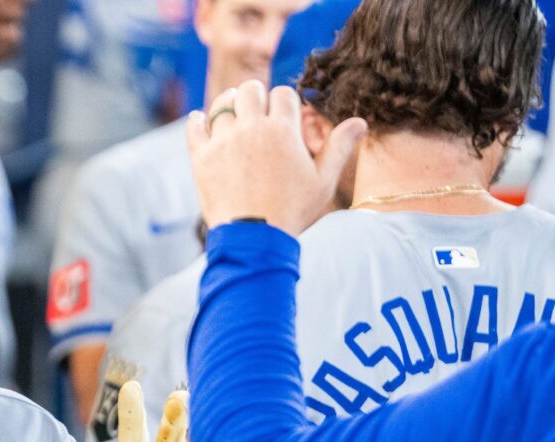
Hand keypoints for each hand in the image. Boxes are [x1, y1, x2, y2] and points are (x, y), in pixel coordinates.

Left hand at [185, 81, 366, 235]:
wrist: (254, 238)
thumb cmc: (291, 210)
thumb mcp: (322, 180)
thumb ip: (339, 147)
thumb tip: (359, 121)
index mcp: (283, 130)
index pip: (283, 93)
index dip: (285, 102)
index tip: (285, 116)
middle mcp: (251, 129)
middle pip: (251, 89)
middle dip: (257, 96)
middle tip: (258, 111)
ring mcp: (223, 142)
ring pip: (223, 103)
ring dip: (230, 104)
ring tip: (235, 116)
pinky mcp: (201, 158)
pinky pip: (195, 127)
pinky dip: (198, 121)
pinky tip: (202, 122)